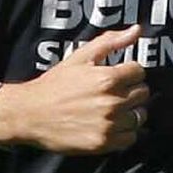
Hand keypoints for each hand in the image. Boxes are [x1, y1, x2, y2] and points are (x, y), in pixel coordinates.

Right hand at [0, 26, 149, 153]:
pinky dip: (125, 133)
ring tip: (113, 109)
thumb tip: (137, 30)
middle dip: (131, 90)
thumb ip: (111, 41)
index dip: (129, 72)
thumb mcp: (80, 57)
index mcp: (108, 78)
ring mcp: (108, 124)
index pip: (139, 72)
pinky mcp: (103, 143)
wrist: (29, 114)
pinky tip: (111, 125)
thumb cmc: (55, 84)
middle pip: (142, 93)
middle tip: (113, 93)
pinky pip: (130, 138)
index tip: (118, 76)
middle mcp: (111, 102)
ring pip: (139, 116)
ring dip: (130, 112)